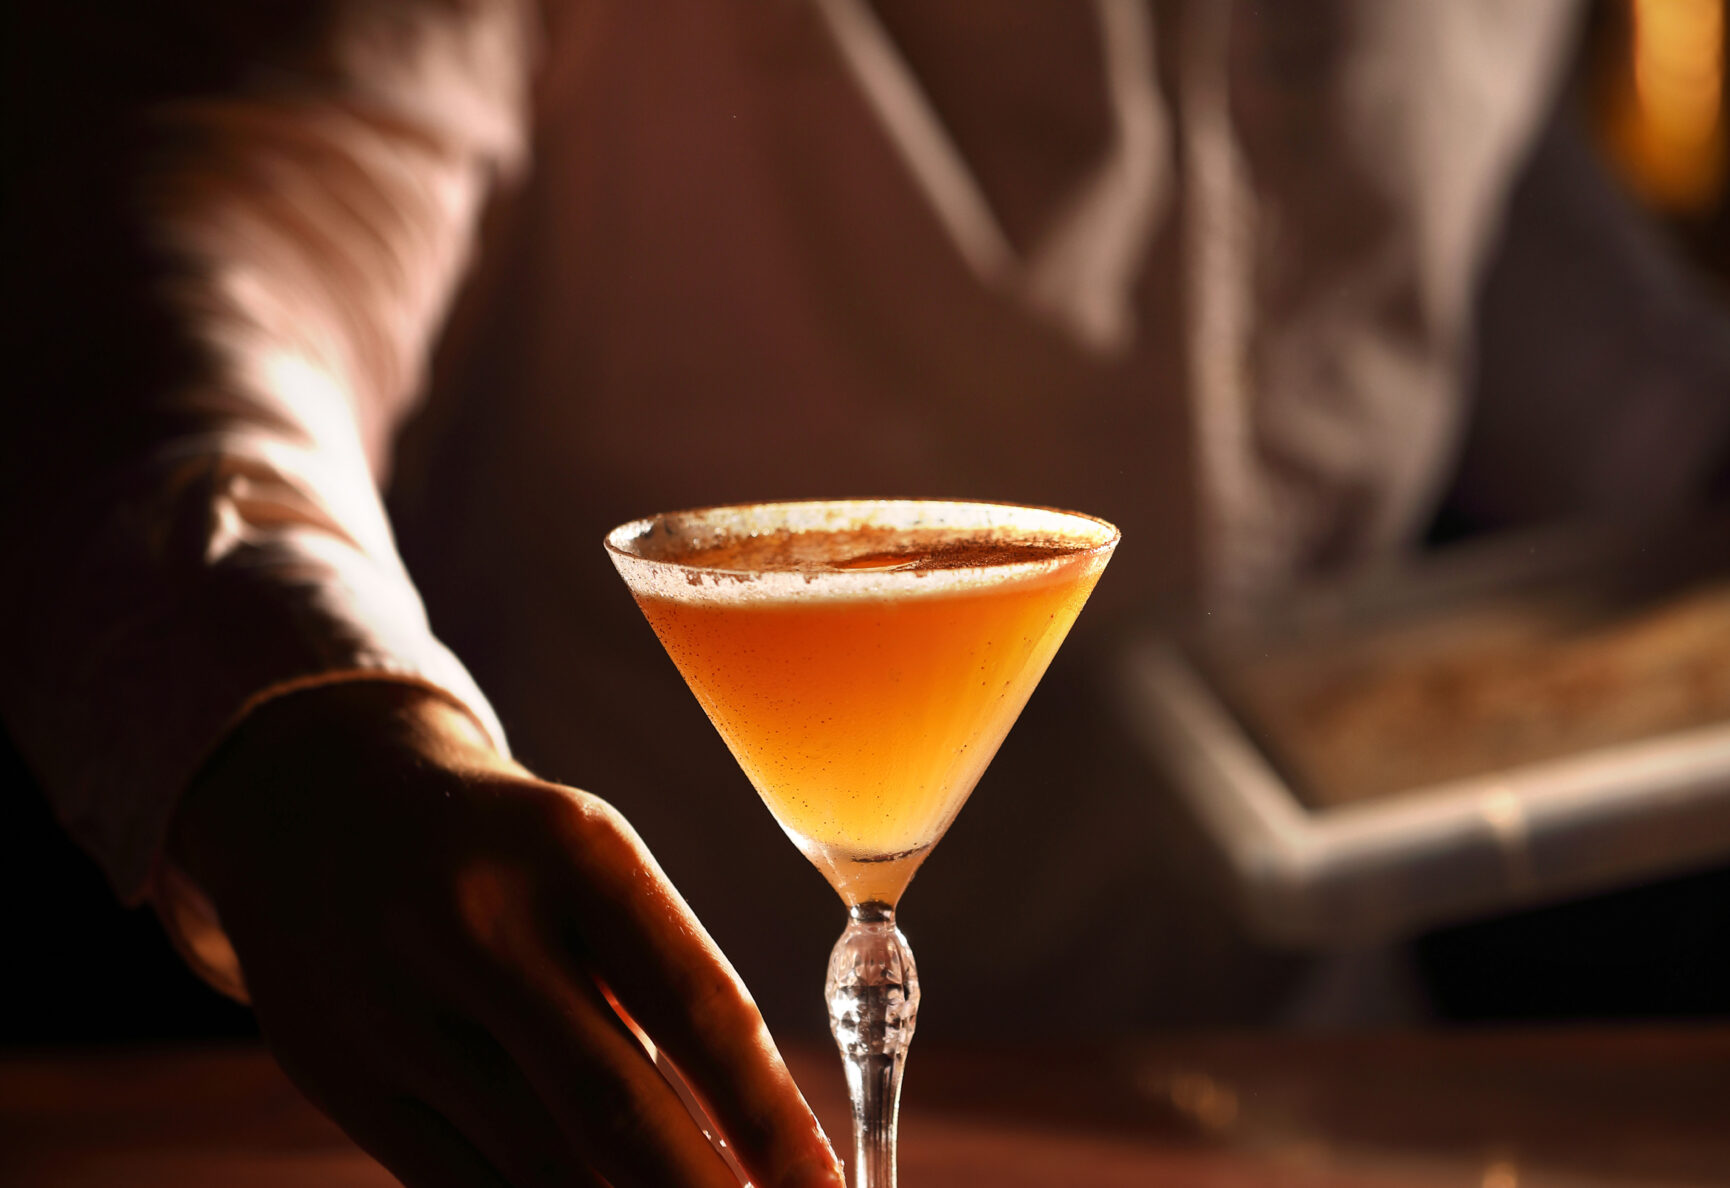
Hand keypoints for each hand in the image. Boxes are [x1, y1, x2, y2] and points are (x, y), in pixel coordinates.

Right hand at [169, 682, 841, 1187]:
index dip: (771, 1118)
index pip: (698, 1007)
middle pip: (616, 1110)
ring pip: (542, 1171)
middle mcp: (474, 923)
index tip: (822, 1187)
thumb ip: (656, 993)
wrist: (321, 803)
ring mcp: (390, 1007)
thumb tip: (740, 1157)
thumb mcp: (593, 866)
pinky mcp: (337, 1078)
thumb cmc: (510, 850)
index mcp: (572, 847)